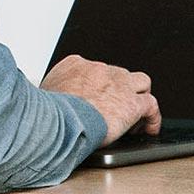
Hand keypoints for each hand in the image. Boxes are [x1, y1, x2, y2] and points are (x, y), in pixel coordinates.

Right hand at [41, 54, 160, 145]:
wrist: (56, 123)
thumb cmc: (44, 116)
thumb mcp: (41, 96)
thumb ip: (51, 94)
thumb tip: (49, 104)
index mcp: (75, 66)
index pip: (94, 69)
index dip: (100, 86)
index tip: (97, 99)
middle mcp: (99, 70)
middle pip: (118, 75)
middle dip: (119, 91)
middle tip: (116, 110)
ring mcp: (118, 85)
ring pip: (140, 83)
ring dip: (138, 97)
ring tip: (136, 116)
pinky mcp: (131, 104)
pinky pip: (151, 105)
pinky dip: (152, 117)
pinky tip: (149, 128)